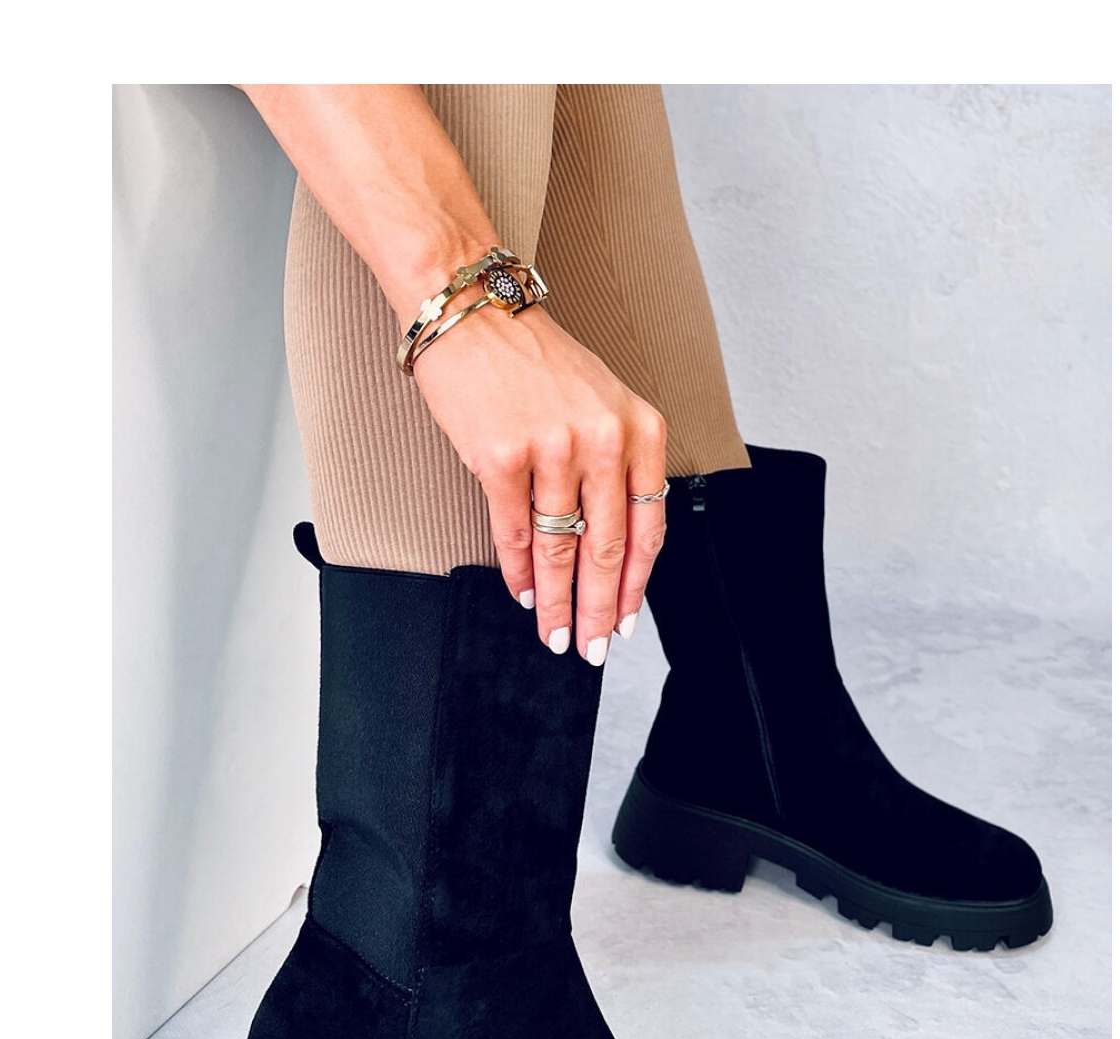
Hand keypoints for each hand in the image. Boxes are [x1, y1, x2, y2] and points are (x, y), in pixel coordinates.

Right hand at [411, 303, 666, 662]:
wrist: (471, 311)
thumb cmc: (533, 361)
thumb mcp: (600, 403)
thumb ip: (615, 468)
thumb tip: (610, 548)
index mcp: (639, 428)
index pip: (647, 528)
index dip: (636, 586)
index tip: (627, 621)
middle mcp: (604, 439)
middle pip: (607, 549)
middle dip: (600, 610)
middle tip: (594, 646)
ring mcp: (553, 448)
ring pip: (560, 550)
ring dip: (557, 602)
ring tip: (555, 634)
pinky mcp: (502, 457)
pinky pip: (515, 533)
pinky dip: (519, 572)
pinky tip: (522, 594)